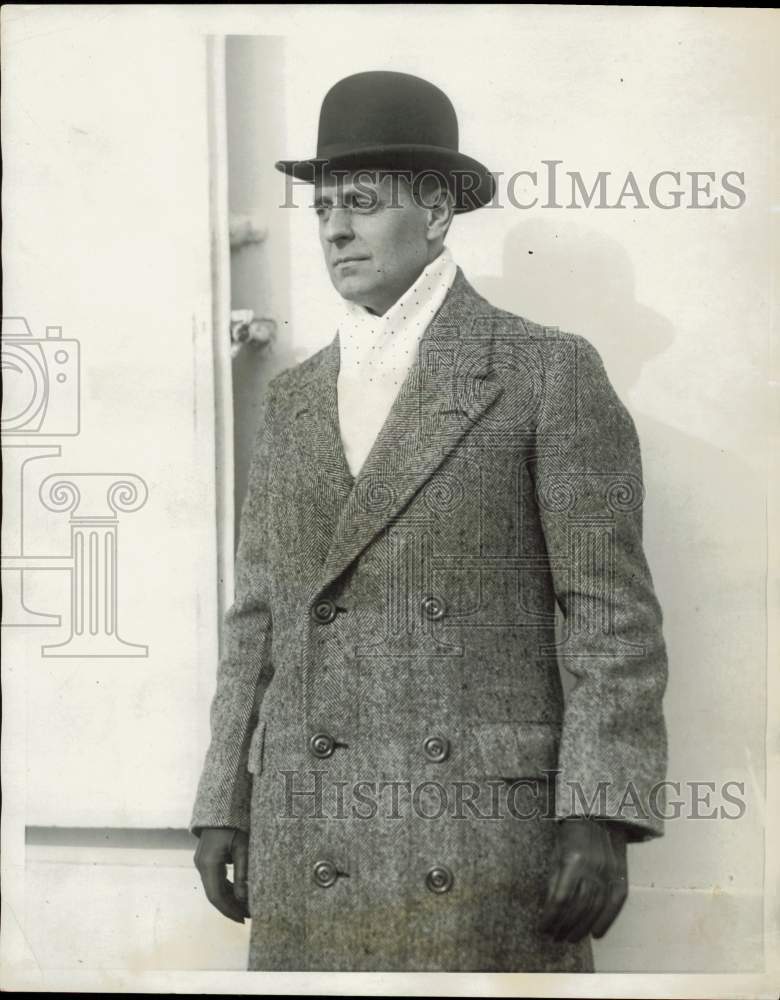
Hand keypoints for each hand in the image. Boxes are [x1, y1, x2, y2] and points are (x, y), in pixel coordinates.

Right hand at [194, 826, 249, 922]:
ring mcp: (202, 863)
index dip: (229, 910)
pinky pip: (215, 880)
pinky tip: (239, 894)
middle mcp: (201, 866)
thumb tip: (244, 899)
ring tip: (246, 908)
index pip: (216, 896)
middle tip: (248, 916)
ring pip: (214, 888)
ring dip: (229, 899)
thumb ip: (242, 873)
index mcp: (208, 864)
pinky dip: (226, 889)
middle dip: (230, 907)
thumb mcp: (243, 847)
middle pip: (214, 895)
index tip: (243, 919)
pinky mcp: (206, 860)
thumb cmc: (235, 825)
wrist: (222, 807)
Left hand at [540, 817, 627, 941]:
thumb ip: (554, 880)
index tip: (543, 928)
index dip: (552, 917)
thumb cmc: (571, 832)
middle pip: (579, 907)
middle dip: (565, 926)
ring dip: (582, 927)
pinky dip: (607, 920)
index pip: (561, 899)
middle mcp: (593, 868)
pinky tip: (597, 933)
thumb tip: (550, 908)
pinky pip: (616, 902)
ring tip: (570, 938)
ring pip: (596, 908)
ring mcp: (609, 871)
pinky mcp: (620, 873)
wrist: (598, 813)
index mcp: (572, 861)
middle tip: (556, 937)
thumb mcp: (556, 852)